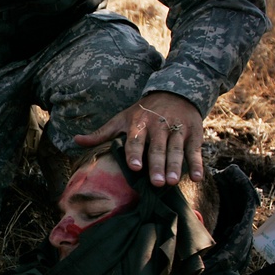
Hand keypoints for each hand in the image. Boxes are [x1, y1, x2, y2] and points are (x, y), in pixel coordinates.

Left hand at [74, 92, 203, 186]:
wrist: (175, 91)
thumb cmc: (143, 111)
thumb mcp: (121, 119)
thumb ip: (102, 133)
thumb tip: (76, 140)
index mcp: (139, 124)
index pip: (136, 140)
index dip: (135, 153)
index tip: (134, 167)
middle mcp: (158, 126)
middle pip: (157, 148)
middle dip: (157, 165)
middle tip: (156, 183)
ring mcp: (177, 130)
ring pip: (176, 149)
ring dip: (175, 166)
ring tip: (173, 182)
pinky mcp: (193, 133)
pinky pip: (195, 150)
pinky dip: (198, 163)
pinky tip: (198, 177)